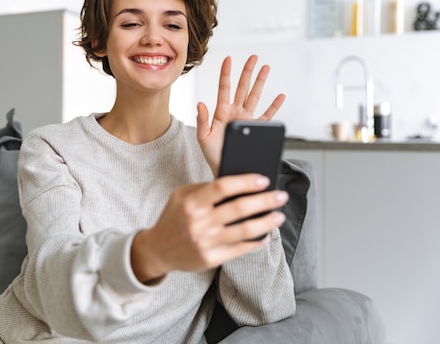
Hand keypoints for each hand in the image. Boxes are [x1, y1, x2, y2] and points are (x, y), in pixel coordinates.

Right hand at [130, 174, 287, 283]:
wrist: (158, 250)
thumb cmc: (173, 218)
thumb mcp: (180, 196)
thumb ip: (205, 188)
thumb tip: (238, 184)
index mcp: (190, 203)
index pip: (222, 187)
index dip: (245, 182)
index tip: (264, 179)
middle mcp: (199, 223)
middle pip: (239, 208)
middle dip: (265, 201)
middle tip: (281, 196)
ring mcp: (205, 243)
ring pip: (244, 231)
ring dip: (266, 222)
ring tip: (279, 216)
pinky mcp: (211, 259)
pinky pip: (240, 249)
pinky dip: (256, 242)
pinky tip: (266, 235)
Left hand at [197, 55, 285, 175]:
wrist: (226, 170)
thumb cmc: (213, 155)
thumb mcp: (203, 138)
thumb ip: (202, 120)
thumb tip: (200, 103)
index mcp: (221, 112)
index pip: (224, 88)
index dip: (226, 73)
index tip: (228, 58)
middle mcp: (235, 113)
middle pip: (242, 87)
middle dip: (247, 71)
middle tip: (254, 57)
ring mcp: (247, 120)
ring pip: (255, 96)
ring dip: (261, 82)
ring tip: (266, 68)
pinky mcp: (256, 129)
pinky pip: (267, 115)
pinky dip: (274, 106)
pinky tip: (280, 96)